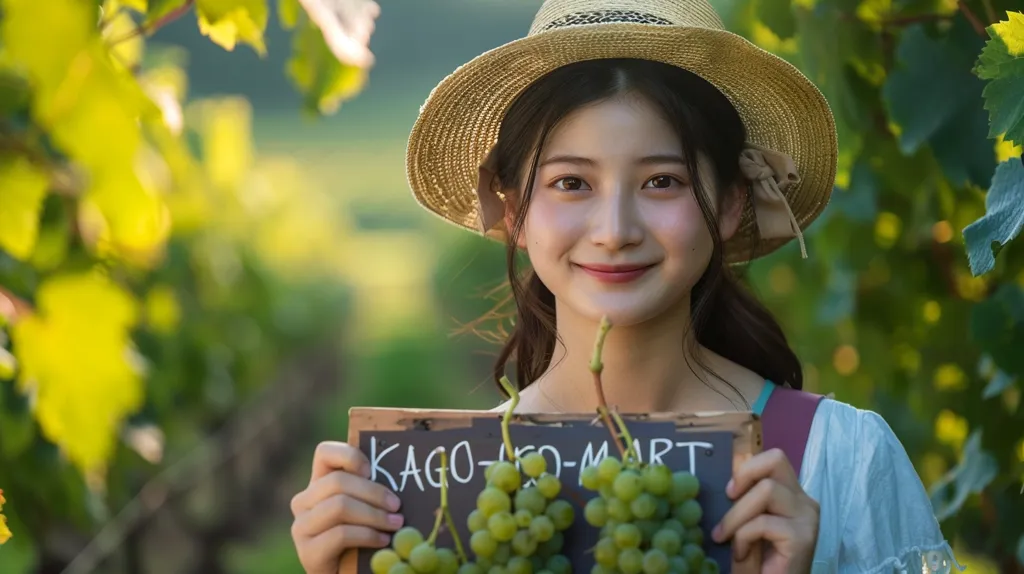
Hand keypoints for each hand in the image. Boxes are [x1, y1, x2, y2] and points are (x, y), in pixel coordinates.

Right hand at [291, 441, 404, 573]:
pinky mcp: (308, 552)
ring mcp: (302, 527)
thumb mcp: (365, 509)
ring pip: (339, 506)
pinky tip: (383, 541)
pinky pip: (340, 534)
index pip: (325, 453)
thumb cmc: (361, 538)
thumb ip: (370, 491)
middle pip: (337, 482)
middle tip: (397, 506)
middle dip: (373, 493)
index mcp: (319, 484)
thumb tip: (401, 474)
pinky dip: (367, 535)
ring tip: (395, 524)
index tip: (372, 470)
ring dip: (374, 515)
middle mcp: (304, 501)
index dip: (350, 456)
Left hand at [711, 448, 818, 573]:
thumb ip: (744, 500)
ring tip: (726, 537)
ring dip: (737, 514)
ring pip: (767, 490)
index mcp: (792, 496)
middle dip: (744, 475)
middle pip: (776, 461)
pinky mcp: (803, 537)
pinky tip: (742, 554)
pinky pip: (763, 522)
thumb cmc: (758, 563)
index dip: (749, 466)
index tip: (730, 490)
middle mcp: (805, 502)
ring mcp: (808, 518)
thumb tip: (727, 476)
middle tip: (728, 498)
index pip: (775, 459)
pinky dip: (744, 537)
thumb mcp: (746, 523)